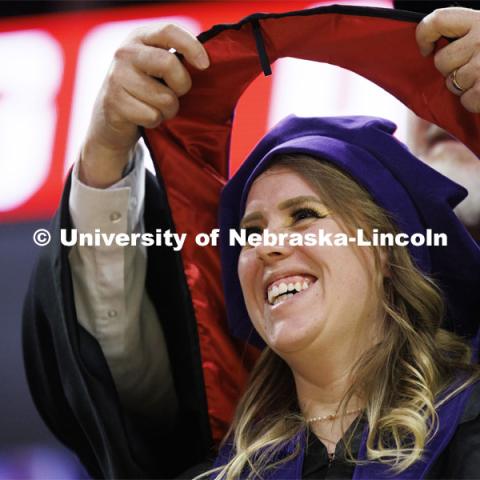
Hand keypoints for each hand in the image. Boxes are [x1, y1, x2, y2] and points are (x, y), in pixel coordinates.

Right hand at [80, 24, 208, 186]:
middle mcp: (125, 52)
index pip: (169, 31)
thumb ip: (175, 60)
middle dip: (182, 85)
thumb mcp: (156, 68)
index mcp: (140, 37)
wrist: (110, 121)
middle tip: (177, 94)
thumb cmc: (144, 92)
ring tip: (157, 107)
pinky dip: (155, 122)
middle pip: (168, 64)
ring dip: (168, 110)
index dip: (191, 46)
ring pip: (164, 98)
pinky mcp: (114, 103)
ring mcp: (117, 77)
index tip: (205, 65)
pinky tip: (144, 117)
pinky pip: (152, 116)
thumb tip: (205, 65)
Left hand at [416, 7, 479, 112]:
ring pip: (452, 83)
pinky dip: (476, 102)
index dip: (424, 36)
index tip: (427, 49)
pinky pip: (467, 100)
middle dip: (451, 70)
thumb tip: (432, 48)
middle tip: (472, 67)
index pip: (437, 21)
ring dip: (465, 87)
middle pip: (441, 61)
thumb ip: (466, 34)